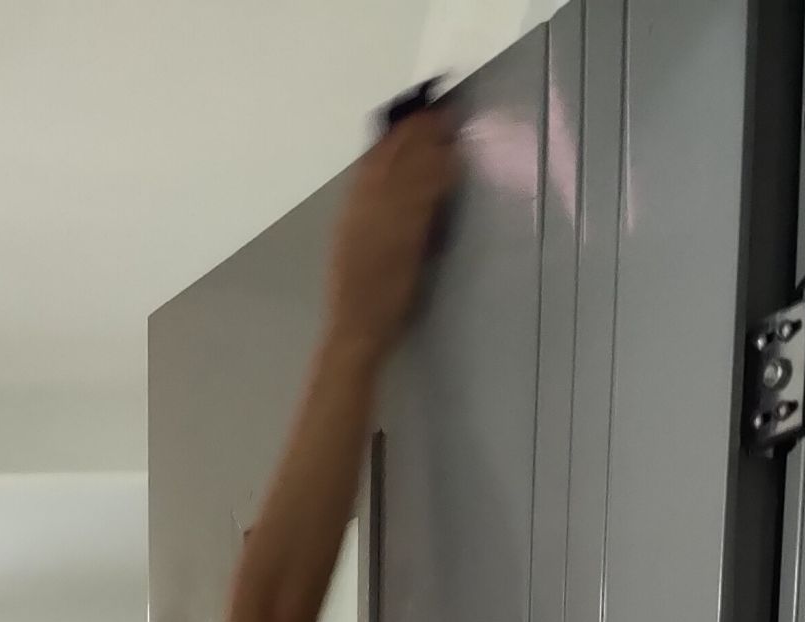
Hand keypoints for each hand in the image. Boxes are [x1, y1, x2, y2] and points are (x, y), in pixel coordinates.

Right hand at [325, 110, 458, 353]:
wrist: (355, 331)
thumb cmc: (358, 301)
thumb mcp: (353, 250)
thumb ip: (367, 221)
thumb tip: (384, 193)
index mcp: (350, 214)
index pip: (370, 165)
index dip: (391, 138)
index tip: (408, 116)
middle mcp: (364, 212)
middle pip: (389, 161)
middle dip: (413, 132)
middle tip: (435, 107)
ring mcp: (383, 224)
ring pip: (407, 174)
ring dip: (429, 144)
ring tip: (447, 121)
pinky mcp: (403, 241)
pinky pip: (422, 201)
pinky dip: (438, 177)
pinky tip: (453, 160)